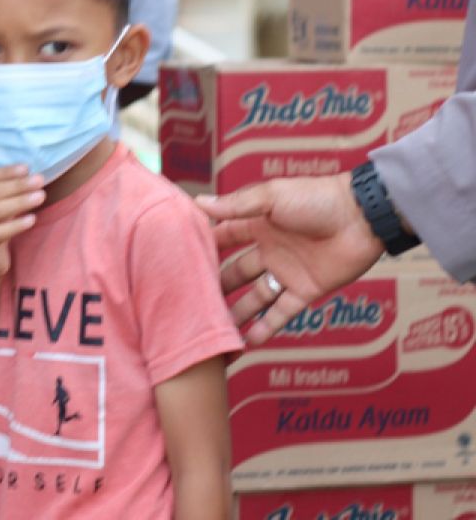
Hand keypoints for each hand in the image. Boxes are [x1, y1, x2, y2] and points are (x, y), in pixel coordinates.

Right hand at [197, 173, 384, 344]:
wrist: (362, 216)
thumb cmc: (316, 198)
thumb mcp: (271, 197)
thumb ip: (236, 205)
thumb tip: (198, 203)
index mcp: (256, 224)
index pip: (222, 240)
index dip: (202, 251)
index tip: (176, 264)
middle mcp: (268, 250)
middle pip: (234, 273)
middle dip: (215, 288)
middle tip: (189, 305)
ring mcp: (286, 272)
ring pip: (255, 297)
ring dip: (237, 313)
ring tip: (213, 330)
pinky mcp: (307, 290)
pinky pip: (283, 312)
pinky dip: (266, 327)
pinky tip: (248, 342)